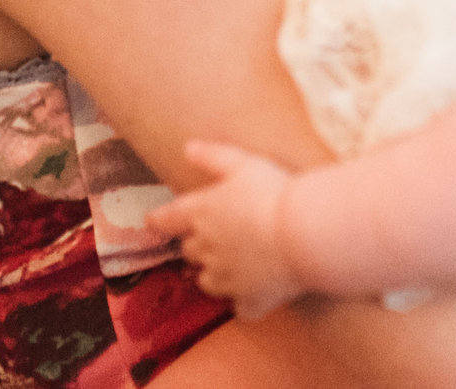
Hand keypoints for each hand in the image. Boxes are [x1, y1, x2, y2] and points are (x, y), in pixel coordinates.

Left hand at [146, 139, 306, 320]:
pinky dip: (245, 302)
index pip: (168, 219)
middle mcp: (207, 249)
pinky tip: (255, 295)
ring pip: (209, 281)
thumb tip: (187, 148)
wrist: (304, 233)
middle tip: (212, 237)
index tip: (152, 221)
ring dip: (215, 274)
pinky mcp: (251, 299)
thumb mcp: (243, 163)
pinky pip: (241, 307)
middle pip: (190, 250)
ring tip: (231, 267)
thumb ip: (213, 156)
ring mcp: (228, 278)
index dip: (158, 220)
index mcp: (201, 213)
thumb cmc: (273, 192)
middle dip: (196, 245)